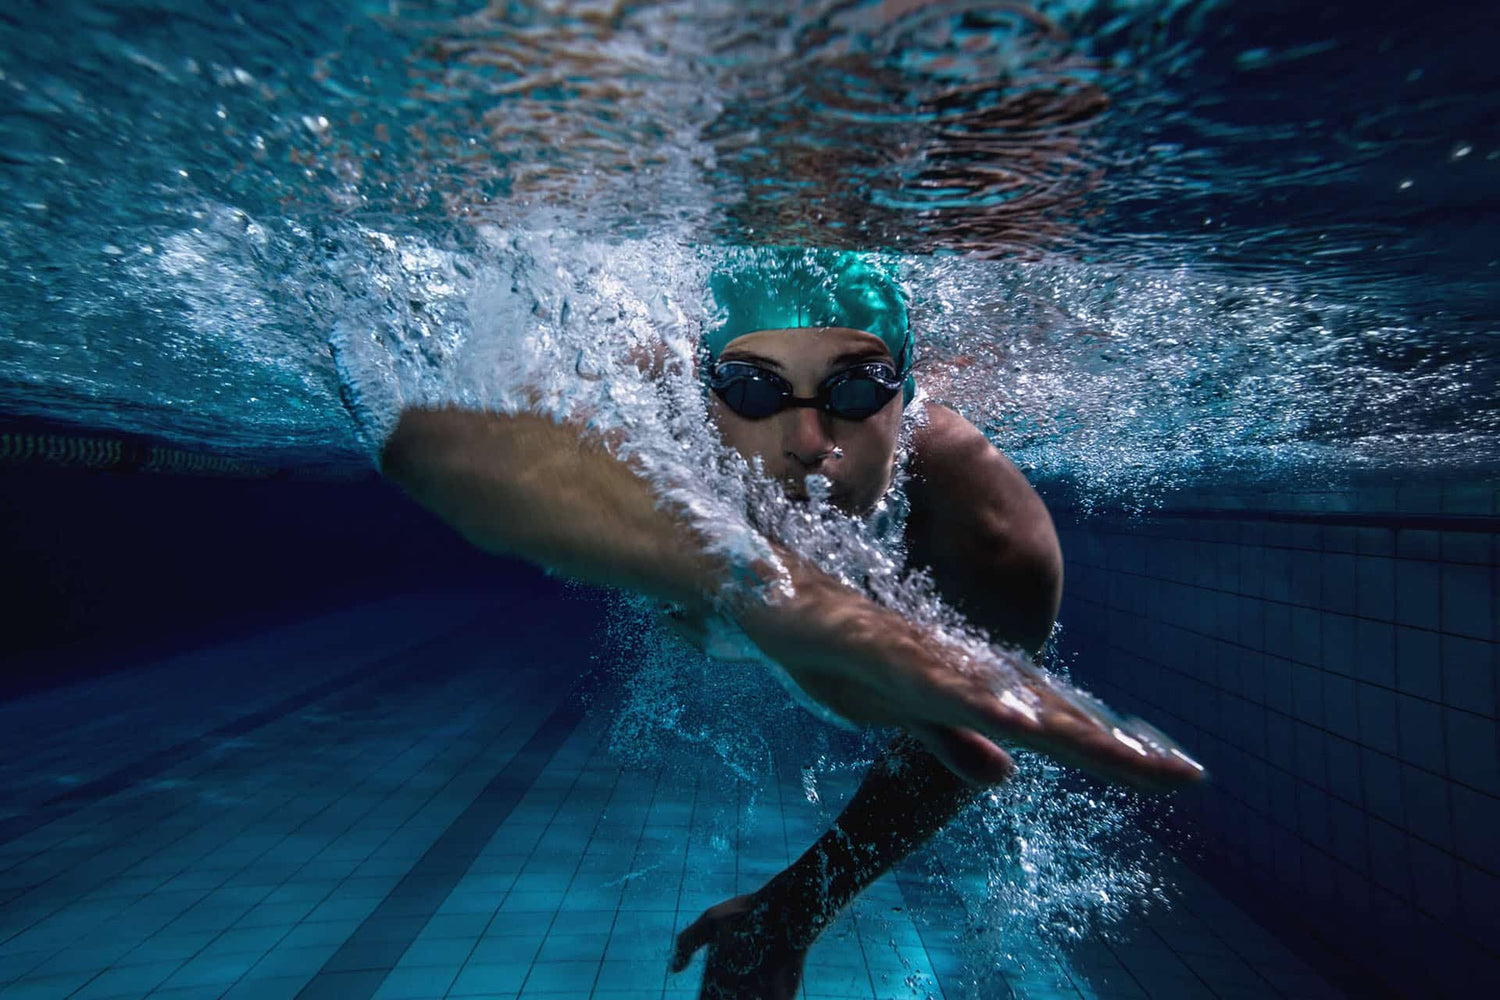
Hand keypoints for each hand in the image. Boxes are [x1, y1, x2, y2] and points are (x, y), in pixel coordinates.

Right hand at [735, 576, 1204, 790]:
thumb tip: (1004, 774)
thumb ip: (946, 737)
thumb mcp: (890, 705)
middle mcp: (941, 667)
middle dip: (1102, 747)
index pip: (1043, 722)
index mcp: (956, 685)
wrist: (749, 579)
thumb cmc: (822, 638)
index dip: (1107, 749)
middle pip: (1033, 712)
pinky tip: (998, 715)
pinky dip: (957, 695)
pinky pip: (914, 674)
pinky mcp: (852, 642)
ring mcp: (899, 654)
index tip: (1181, 776)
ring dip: (1043, 724)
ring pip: (982, 695)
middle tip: (1181, 778)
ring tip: (1105, 755)